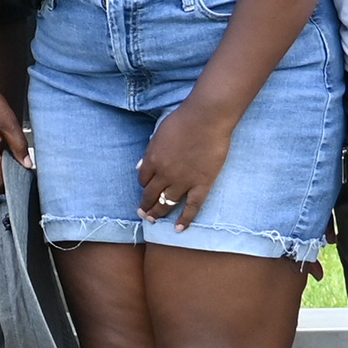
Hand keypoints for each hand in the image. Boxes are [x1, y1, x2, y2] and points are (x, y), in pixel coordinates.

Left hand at [137, 95, 235, 231]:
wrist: (207, 119)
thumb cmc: (183, 120)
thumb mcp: (159, 134)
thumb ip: (150, 152)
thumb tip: (140, 167)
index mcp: (152, 159)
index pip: (143, 179)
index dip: (144, 185)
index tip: (146, 189)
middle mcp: (164, 174)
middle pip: (150, 194)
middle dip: (145, 205)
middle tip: (143, 214)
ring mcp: (183, 181)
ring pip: (166, 203)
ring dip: (159, 213)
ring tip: (154, 220)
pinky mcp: (202, 185)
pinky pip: (192, 207)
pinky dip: (185, 219)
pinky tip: (179, 229)